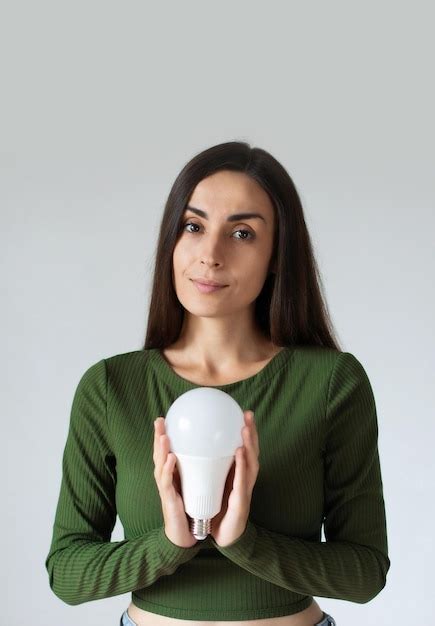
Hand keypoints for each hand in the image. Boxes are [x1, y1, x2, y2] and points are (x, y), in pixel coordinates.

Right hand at [153, 417, 197, 547]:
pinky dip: (168, 469)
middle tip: (159, 420)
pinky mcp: (170, 499)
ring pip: (160, 464)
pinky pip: (168, 481)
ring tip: (163, 435)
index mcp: (172, 473)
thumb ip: (199, 468)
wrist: (187, 534)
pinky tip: (171, 457)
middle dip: (158, 436)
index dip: (163, 435)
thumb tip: (213, 450)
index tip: (165, 418)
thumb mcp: (195, 484)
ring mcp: (166, 488)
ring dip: (160, 449)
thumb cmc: (190, 508)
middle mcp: (166, 478)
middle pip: (158, 454)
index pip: (166, 450)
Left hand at [210, 410, 258, 547]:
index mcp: (238, 475)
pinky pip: (241, 481)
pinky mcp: (241, 502)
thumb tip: (194, 446)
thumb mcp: (212, 485)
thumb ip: (209, 468)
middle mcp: (245, 480)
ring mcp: (245, 490)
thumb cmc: (217, 511)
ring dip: (250, 445)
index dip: (246, 432)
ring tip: (245, 429)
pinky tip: (240, 452)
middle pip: (252, 452)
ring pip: (251, 464)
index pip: (245, 449)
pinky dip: (242, 465)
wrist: (221, 538)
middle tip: (248, 414)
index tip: (243, 412)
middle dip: (252, 433)